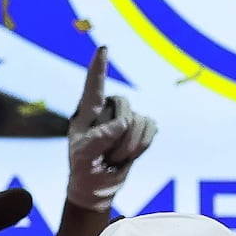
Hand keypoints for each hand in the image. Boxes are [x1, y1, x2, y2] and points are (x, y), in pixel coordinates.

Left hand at [61, 50, 159, 212]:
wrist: (97, 187)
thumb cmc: (83, 169)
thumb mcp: (83, 156)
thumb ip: (99, 138)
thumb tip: (123, 123)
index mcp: (86, 113)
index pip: (93, 86)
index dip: (98, 67)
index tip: (103, 48)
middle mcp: (107, 110)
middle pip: (124, 105)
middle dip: (121, 134)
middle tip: (109, 156)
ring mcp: (125, 119)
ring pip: (139, 120)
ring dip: (131, 145)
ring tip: (115, 158)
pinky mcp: (140, 129)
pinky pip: (151, 128)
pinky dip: (143, 144)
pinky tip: (130, 155)